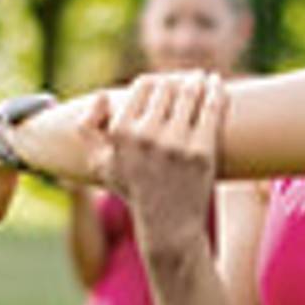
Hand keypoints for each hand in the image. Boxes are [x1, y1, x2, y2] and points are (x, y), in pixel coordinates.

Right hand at [101, 71, 226, 256]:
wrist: (168, 225)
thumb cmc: (134, 189)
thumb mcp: (100, 164)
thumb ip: (87, 129)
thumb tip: (102, 95)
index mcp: (120, 133)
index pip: (143, 85)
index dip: (156, 81)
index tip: (165, 84)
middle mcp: (146, 136)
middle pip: (168, 86)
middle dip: (179, 79)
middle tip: (189, 79)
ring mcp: (175, 144)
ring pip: (191, 92)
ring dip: (199, 79)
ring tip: (204, 79)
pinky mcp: (202, 152)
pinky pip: (212, 107)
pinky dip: (217, 89)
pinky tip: (218, 83)